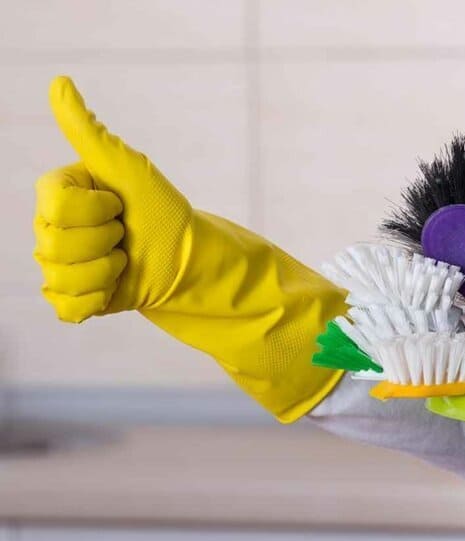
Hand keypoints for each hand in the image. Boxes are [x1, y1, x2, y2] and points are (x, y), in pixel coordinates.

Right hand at [34, 76, 191, 321]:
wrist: (186, 259)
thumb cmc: (162, 210)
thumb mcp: (128, 169)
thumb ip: (88, 132)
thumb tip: (59, 82)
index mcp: (58, 194)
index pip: (54, 207)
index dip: (95, 211)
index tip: (118, 205)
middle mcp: (50, 227)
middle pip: (54, 245)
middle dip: (105, 242)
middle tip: (124, 234)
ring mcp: (57, 264)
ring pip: (60, 277)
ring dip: (106, 271)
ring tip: (124, 259)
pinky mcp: (71, 297)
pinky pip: (66, 307)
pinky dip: (98, 300)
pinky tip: (115, 286)